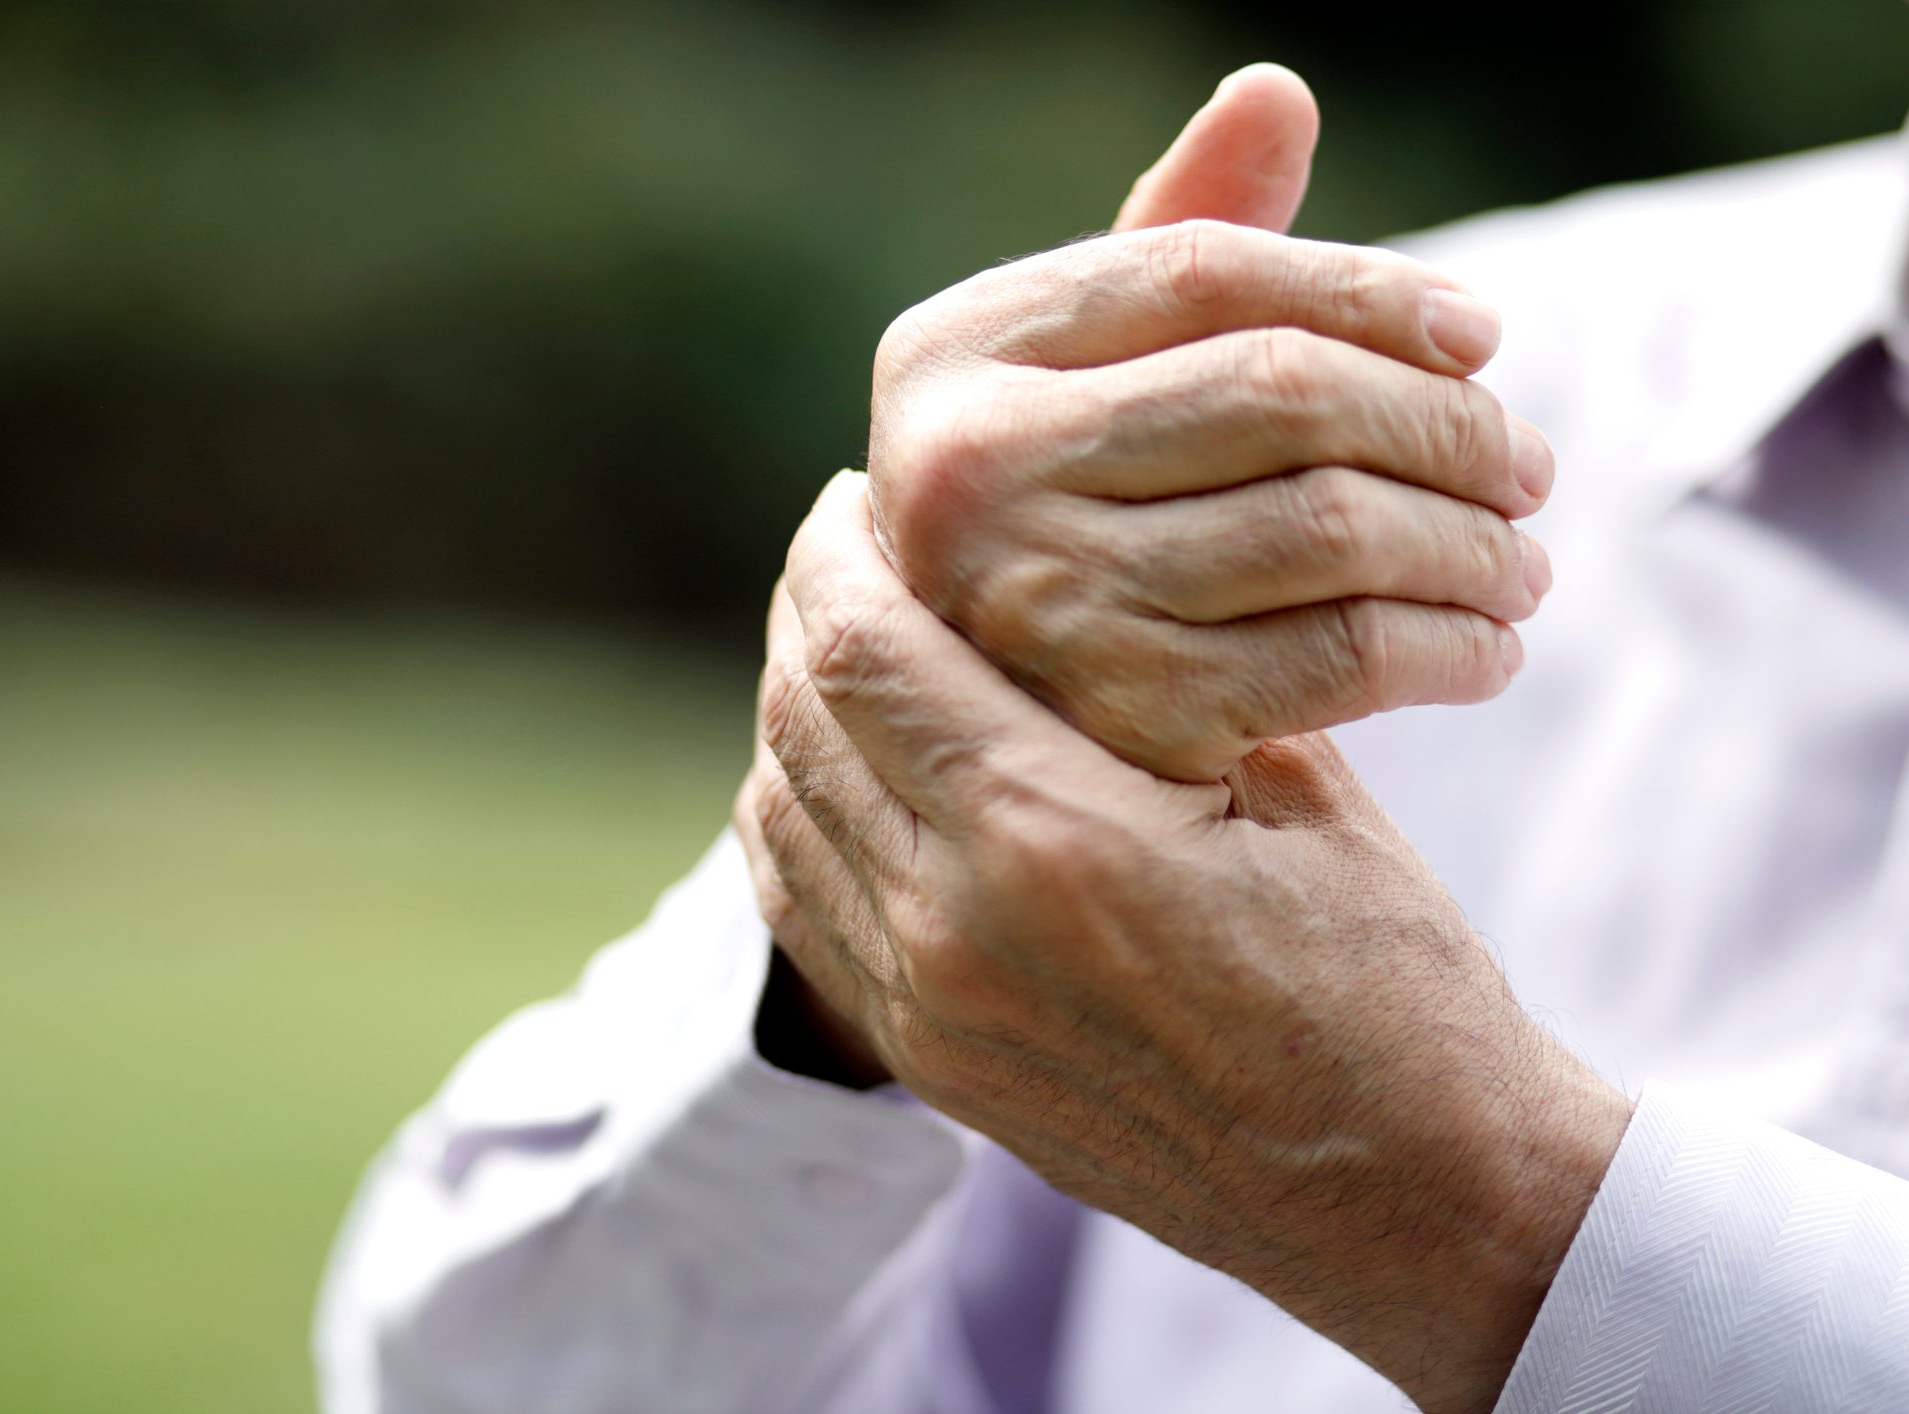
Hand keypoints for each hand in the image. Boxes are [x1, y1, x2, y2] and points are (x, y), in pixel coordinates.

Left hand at [734, 473, 1631, 1413]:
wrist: (1411, 1202)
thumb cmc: (1387, 981)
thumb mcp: (1297, 794)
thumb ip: (1161, 682)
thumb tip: (1056, 573)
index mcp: (1049, 836)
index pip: (866, 648)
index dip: (841, 552)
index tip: (857, 496)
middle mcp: (953, 929)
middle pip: (801, 718)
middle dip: (809, 612)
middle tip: (845, 551)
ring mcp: (930, 1016)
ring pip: (783, 811)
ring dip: (799, 711)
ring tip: (849, 647)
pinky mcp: (936, 1072)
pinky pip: (803, 916)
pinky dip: (800, 820)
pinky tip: (849, 772)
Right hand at [867, 64, 1553, 781]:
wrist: (995, 732)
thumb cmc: (1069, 510)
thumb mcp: (1092, 372)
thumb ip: (1181, 241)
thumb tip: (1276, 91)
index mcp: (952, 351)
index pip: (1204, 271)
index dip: (1365, 287)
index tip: (1483, 332)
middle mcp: (966, 471)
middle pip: (1281, 391)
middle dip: (1444, 422)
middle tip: (1529, 466)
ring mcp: (1038, 598)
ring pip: (1329, 524)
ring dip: (1470, 542)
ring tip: (1524, 559)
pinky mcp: (1119, 717)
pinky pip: (1338, 655)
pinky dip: (1444, 647)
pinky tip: (1486, 647)